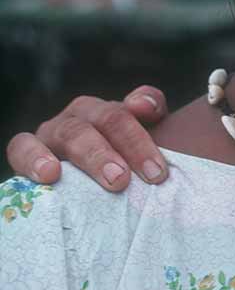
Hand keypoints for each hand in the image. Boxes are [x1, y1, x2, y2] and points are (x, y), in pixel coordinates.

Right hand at [6, 85, 168, 190]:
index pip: (134, 109)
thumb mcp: (143, 143)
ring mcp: (54, 131)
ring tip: (111, 180)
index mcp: (112, 110)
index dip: (144, 138)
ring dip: (93, 155)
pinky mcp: (25, 151)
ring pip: (72, 132)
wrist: (83, 184)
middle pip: (107, 120)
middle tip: (135, 178)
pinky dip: (33, 158)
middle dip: (127, 148)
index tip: (157, 172)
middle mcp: (83, 115)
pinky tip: (49, 175)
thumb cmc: (118, 165)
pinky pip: (21, 147)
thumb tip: (142, 104)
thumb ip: (153, 113)